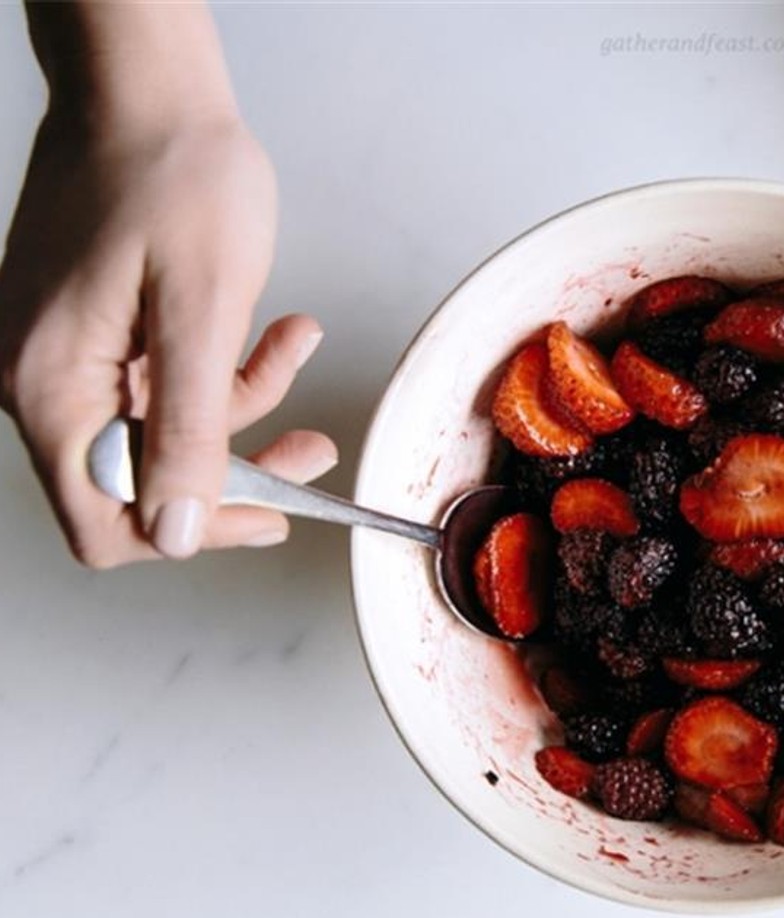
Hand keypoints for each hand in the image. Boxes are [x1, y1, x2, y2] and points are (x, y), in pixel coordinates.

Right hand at [0, 4, 335, 565]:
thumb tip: (177, 529)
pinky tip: (277, 332)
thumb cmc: (172, 174)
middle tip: (307, 454)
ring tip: (295, 348)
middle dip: (236, 469)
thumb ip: (190, 428)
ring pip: (164, 431)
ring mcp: (68, 356)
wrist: (150, 91)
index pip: (104, 519)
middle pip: (139, 481)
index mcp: (52, 386)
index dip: (190, 530)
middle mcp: (44, 380)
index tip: (268, 515)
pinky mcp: (96, 333)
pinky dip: (226, 368)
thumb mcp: (199, 309)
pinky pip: (164, 383)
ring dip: (244, 405)